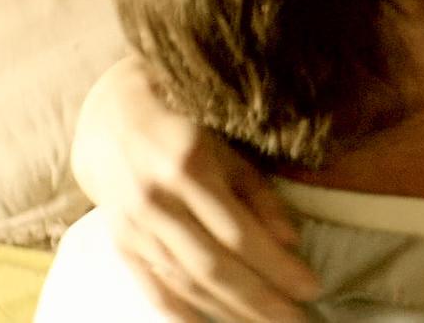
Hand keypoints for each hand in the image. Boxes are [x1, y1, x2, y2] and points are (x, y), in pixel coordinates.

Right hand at [72, 55, 322, 322]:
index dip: (276, 267)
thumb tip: (290, 240)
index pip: (239, 234)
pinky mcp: (122, 245)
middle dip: (259, 300)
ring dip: (230, 312)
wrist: (111, 120)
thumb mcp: (226, 146)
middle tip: (297, 320)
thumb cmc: (184, 128)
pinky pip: (154, 289)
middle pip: (213, 266)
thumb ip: (258, 192)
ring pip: (186, 284)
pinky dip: (185, 313)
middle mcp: (156, 202)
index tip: (311, 287)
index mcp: (189, 168)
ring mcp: (134, 228)